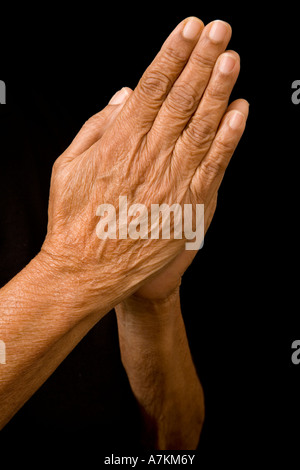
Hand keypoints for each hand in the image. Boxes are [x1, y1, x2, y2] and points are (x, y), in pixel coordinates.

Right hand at [41, 17, 248, 315]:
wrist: (89, 271)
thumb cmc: (75, 220)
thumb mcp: (68, 166)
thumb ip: (97, 127)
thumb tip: (125, 96)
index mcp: (120, 141)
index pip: (152, 87)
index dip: (172, 54)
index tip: (190, 29)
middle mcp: (150, 155)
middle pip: (181, 97)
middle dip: (202, 59)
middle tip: (220, 28)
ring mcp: (173, 179)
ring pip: (202, 125)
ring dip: (220, 89)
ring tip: (232, 57)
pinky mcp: (190, 205)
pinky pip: (214, 164)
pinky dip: (229, 136)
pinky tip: (241, 110)